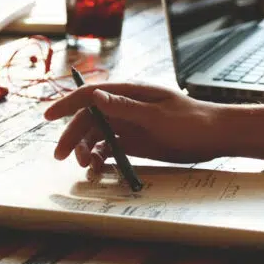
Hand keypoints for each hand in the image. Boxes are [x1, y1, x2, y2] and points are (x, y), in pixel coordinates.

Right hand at [44, 82, 223, 170]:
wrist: (216, 136)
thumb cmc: (192, 122)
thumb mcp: (158, 116)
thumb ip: (126, 108)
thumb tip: (96, 96)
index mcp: (129, 93)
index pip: (90, 95)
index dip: (66, 104)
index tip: (48, 116)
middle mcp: (125, 107)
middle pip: (88, 119)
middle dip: (71, 136)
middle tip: (60, 156)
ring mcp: (129, 124)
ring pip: (96, 135)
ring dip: (85, 150)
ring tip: (86, 168)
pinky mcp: (135, 141)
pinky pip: (109, 148)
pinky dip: (99, 158)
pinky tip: (98, 169)